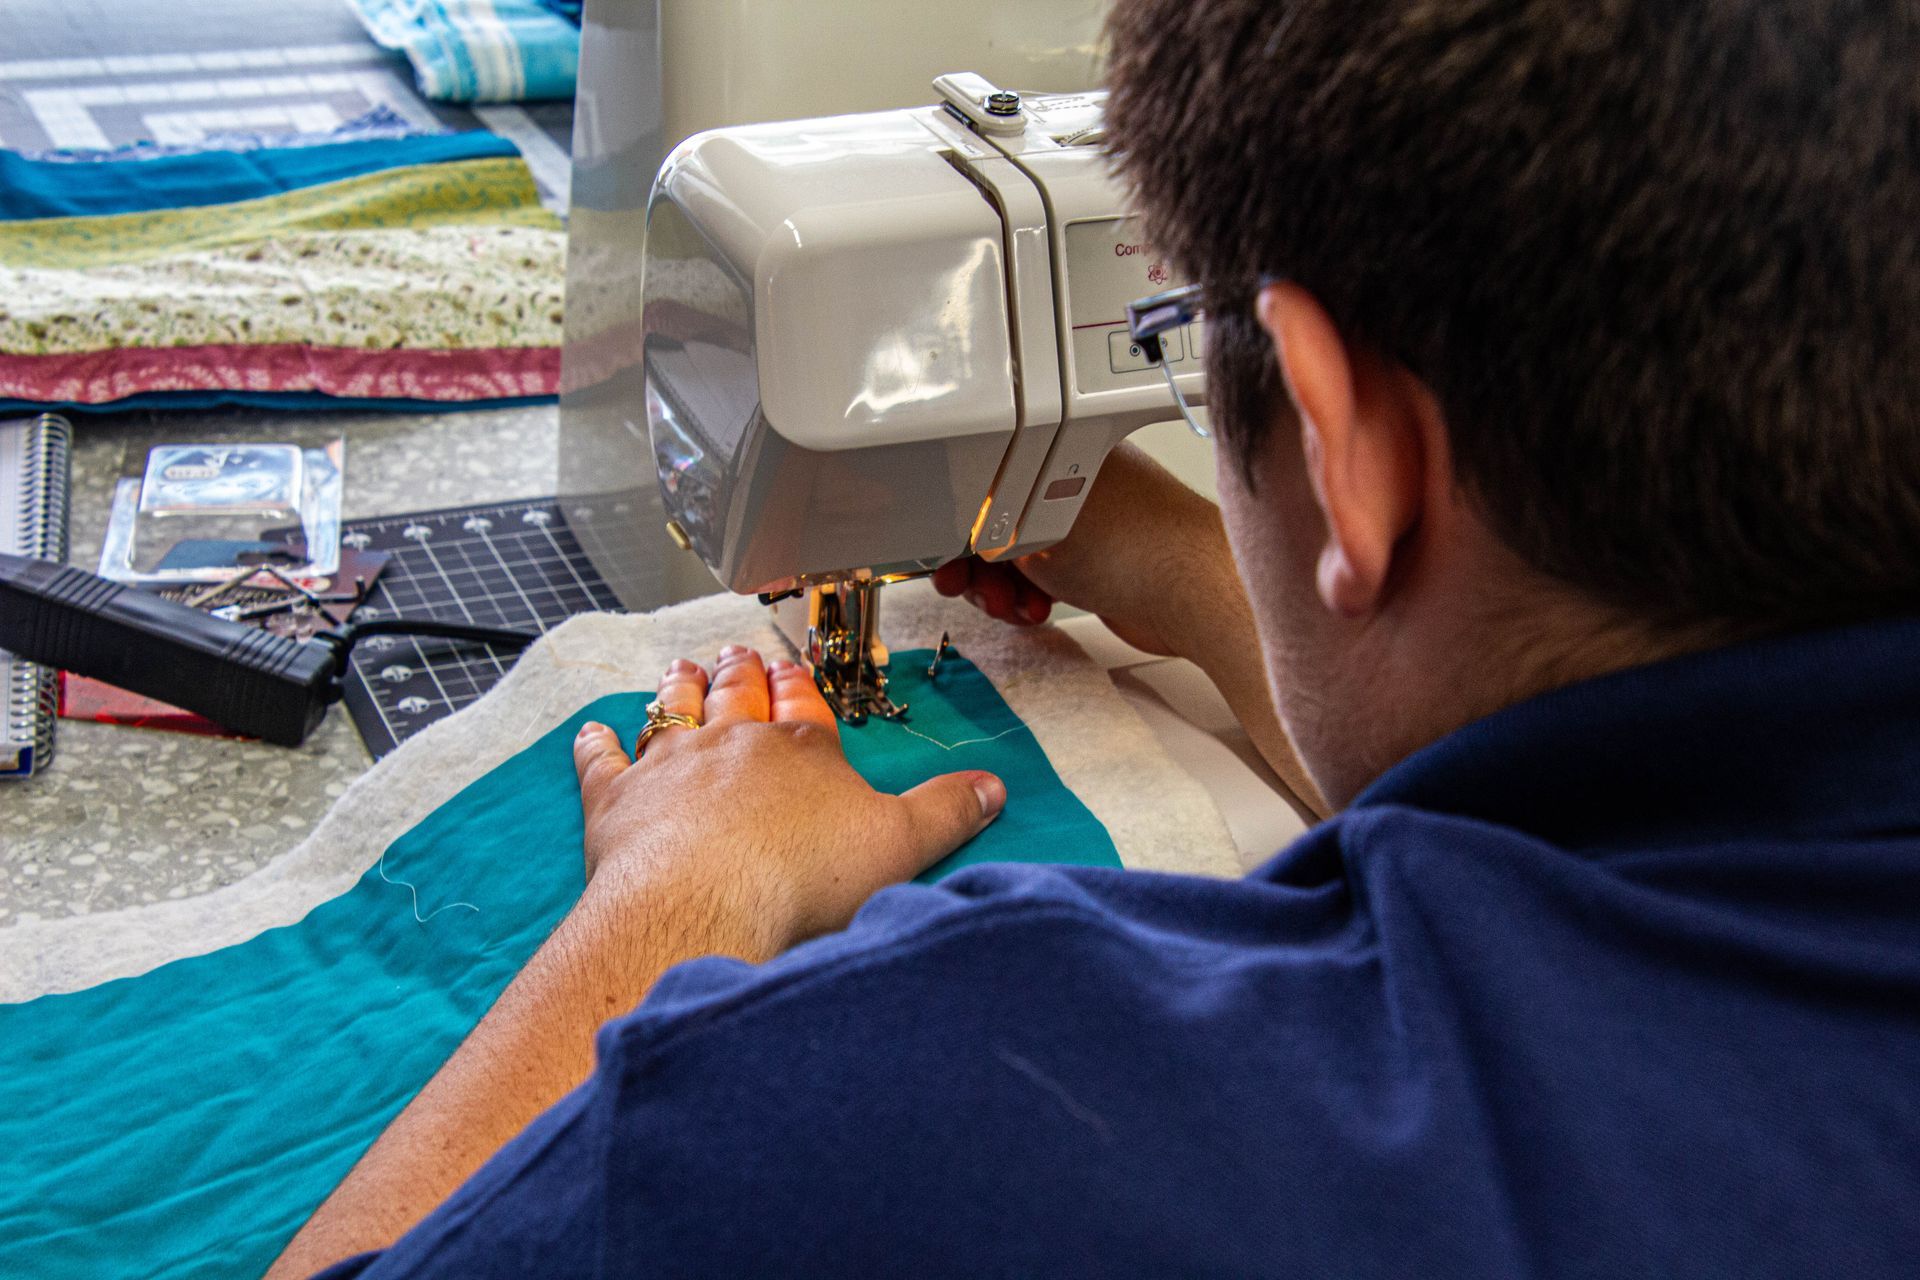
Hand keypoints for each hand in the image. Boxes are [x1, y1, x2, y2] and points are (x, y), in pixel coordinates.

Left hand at [571, 646, 1006, 955]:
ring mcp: (670, 766)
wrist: (704, 904)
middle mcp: (734, 744)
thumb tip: (994, 787)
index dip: (796, 687)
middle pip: (737, 696)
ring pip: (673, 711)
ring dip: (678, 688)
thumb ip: (947, 812)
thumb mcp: (901, 844)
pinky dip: (597, 744)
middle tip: (736, 653)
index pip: (801, 706)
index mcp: (802, 750)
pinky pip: (603, 760)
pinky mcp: (617, 800)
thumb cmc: (802, 877)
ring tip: (682, 667)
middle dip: (740, 673)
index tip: (789, 670)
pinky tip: (593, 732)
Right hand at [932, 442, 1227, 657]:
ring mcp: (1089, 526)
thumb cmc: (1132, 544)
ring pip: (1020, 558)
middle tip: (968, 587)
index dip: (958, 523)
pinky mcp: (1100, 564)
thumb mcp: (1029, 530)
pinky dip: (1033, 597)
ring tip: (1012, 606)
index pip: (985, 484)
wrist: (1195, 593)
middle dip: (978, 564)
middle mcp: (1073, 485)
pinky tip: (1038, 611)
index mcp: (1059, 454)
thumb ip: (983, 530)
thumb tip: (955, 537)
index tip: (943, 555)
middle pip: (997, 525)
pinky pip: (1046, 579)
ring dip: (1004, 589)